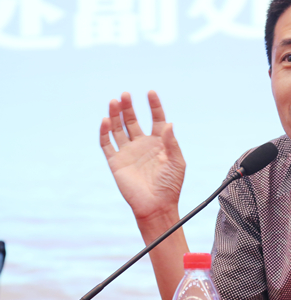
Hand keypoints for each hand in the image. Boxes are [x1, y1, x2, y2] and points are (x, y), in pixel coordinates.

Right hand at [100, 91, 185, 220]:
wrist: (156, 206)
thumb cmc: (170, 185)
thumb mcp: (177, 162)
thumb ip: (171, 142)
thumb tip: (169, 123)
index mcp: (160, 143)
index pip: (156, 119)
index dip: (154, 106)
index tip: (150, 93)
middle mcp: (143, 145)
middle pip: (133, 120)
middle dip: (129, 107)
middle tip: (125, 95)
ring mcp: (128, 152)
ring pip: (119, 129)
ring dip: (115, 115)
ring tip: (114, 101)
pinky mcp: (116, 162)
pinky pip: (107, 144)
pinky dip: (105, 132)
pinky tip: (105, 120)